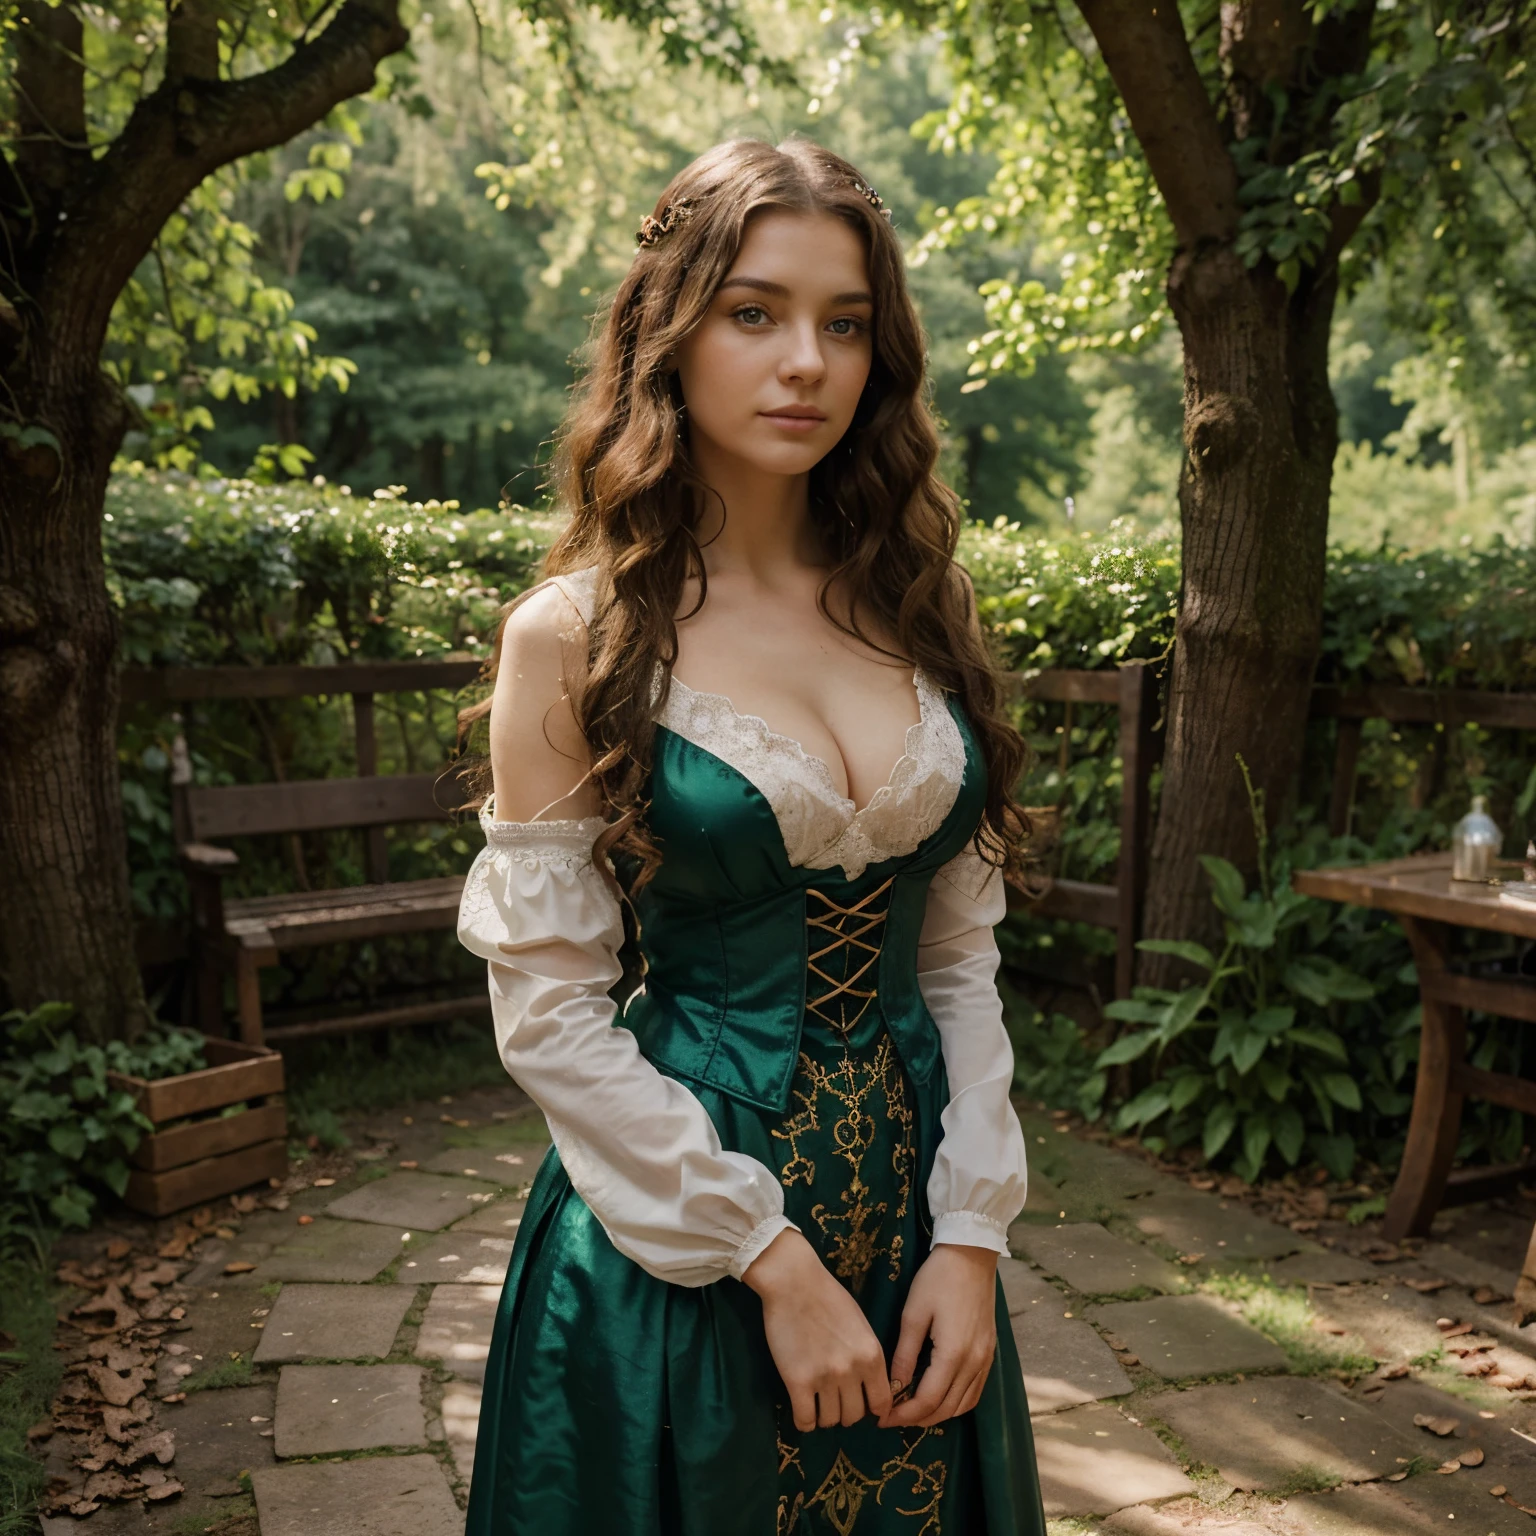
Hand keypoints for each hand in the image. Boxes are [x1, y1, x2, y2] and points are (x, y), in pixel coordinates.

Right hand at [743, 1229, 892, 1431]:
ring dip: (824, 1415)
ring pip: (830, 1421)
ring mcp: (824, 1377)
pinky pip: (804, 1421)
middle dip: (845, 1412)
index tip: (861, 1404)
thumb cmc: (828, 1296)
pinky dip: (804, 1420)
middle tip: (834, 1400)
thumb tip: (871, 1387)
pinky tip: (802, 1407)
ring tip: (816, 1401)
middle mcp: (852, 1370)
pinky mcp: (797, 1381)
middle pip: (855, 1416)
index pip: (882, 1403)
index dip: (872, 1409)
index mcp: (872, 1354)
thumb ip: (868, 1356)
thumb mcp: (861, 1325)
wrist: (793, 1281)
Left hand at [878, 1243, 997, 1428]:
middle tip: (891, 1416)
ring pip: (963, 1405)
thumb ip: (904, 1355)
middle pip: (946, 1409)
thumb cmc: (937, 1279)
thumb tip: (893, 1388)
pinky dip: (956, 1402)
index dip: (903, 1415)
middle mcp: (974, 1363)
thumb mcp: (913, 1314)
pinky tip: (939, 1397)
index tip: (881, 1417)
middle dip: (917, 1419)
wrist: (971, 1255)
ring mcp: (986, 1359)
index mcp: (953, 1355)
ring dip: (937, 1413)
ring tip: (911, 1410)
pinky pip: (975, 1391)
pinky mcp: (990, 1353)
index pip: (927, 1401)